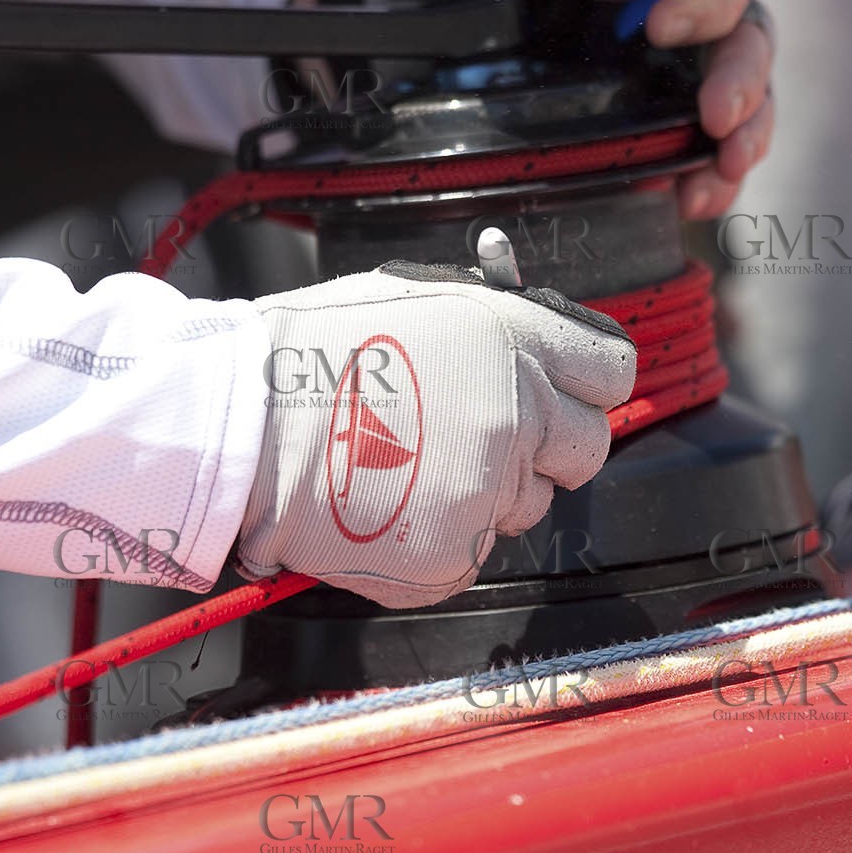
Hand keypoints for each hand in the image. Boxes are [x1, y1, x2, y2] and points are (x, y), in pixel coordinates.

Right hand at [237, 263, 634, 608]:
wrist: (241, 428)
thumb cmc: (310, 356)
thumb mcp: (415, 301)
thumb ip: (494, 325)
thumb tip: (536, 345)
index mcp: (512, 339)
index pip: (611, 369)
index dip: (585, 383)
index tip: (563, 394)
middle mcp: (517, 411)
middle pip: (588, 447)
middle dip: (547, 446)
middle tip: (479, 438)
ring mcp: (490, 487)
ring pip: (528, 504)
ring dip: (490, 492)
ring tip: (413, 466)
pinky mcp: (457, 551)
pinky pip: (477, 551)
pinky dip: (442, 538)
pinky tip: (391, 505)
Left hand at [361, 0, 773, 221]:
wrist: (409, 31)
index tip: (661, 27)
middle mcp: (674, 8)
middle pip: (744, 36)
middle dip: (742, 78)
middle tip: (718, 116)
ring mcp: (666, 72)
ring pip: (739, 97)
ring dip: (744, 136)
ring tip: (722, 172)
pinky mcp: (647, 127)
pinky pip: (700, 150)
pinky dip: (708, 177)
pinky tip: (694, 199)